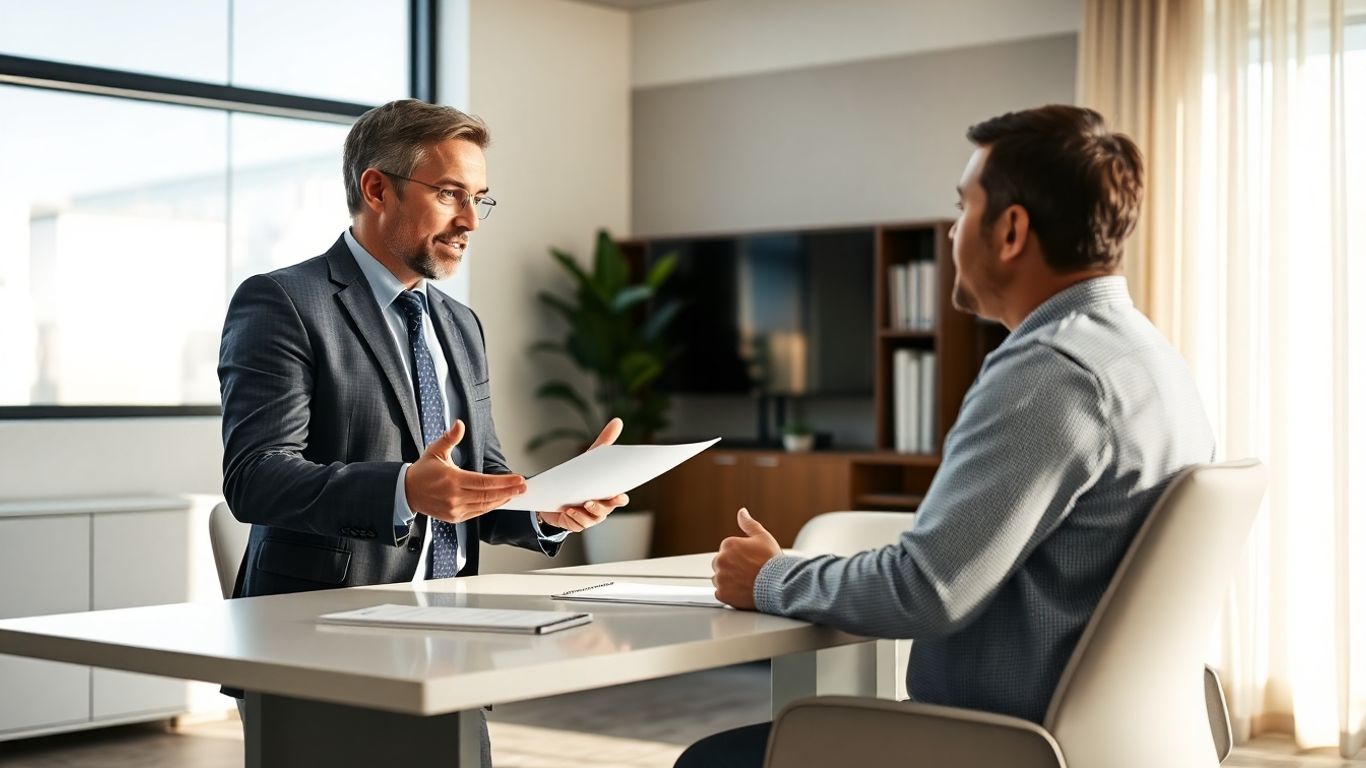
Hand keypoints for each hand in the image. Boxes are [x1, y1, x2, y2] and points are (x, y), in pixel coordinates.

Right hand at [405, 419, 527, 522]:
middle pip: (488, 496)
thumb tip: (459, 424)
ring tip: (516, 493)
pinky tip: (500, 500)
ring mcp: (454, 509)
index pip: (484, 482)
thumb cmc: (423, 471)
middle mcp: (454, 497)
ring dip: (502, 500)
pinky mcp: (454, 517)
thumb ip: (450, 438)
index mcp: (452, 479)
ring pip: (484, 506)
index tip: (517, 479)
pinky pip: (477, 513)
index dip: (503, 482)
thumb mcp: (435, 451)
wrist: (406, 492)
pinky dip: (490, 506)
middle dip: (508, 491)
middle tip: (523, 487)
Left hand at [537, 418, 627, 531]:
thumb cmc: (580, 476)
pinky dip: (573, 519)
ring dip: (584, 514)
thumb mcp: (590, 458)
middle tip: (590, 501)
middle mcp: (601, 508)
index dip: (619, 498)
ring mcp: (589, 517)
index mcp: (608, 493)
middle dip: (600, 507)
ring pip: (591, 519)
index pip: (619, 498)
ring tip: (574, 507)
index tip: (618, 495)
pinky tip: (566, 511)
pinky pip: (577, 525)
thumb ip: (604, 442)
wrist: (558, 493)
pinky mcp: (575, 523)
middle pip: (605, 510)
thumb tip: (618, 421)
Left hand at [712, 508, 780, 609]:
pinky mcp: (722, 593)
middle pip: (720, 564)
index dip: (740, 556)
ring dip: (729, 581)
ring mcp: (720, 577)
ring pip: (719, 579)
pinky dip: (729, 594)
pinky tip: (742, 591)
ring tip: (746, 582)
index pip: (727, 550)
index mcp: (728, 544)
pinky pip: (720, 593)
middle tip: (748, 573)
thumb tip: (742, 512)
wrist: (778, 585)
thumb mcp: (763, 537)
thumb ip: (749, 524)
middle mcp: (721, 560)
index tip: (750, 561)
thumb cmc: (772, 561)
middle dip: (731, 567)